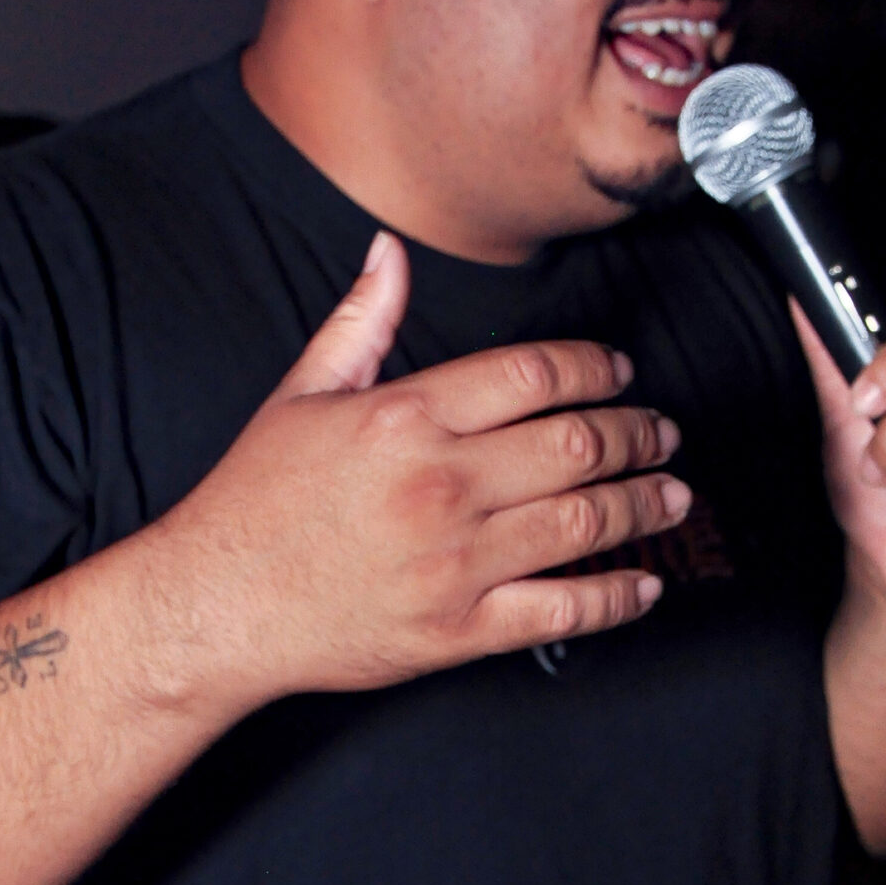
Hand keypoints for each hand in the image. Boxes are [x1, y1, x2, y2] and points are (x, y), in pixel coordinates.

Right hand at [150, 230, 690, 701]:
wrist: (214, 607)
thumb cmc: (252, 508)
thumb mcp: (299, 398)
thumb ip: (359, 324)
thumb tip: (389, 255)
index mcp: (405, 418)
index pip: (532, 376)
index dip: (594, 370)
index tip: (618, 374)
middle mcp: (440, 485)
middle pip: (576, 445)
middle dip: (637, 434)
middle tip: (662, 433)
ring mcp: (455, 561)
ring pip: (585, 523)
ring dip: (644, 505)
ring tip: (671, 495)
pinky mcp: (458, 629)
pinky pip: (561, 611)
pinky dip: (615, 598)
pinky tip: (644, 586)